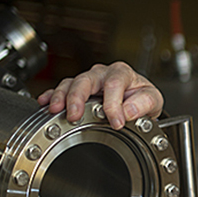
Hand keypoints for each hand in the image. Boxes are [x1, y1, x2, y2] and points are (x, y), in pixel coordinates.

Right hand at [37, 62, 163, 129]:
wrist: (138, 99)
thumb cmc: (143, 97)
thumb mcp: (153, 100)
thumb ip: (144, 104)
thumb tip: (128, 110)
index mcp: (122, 73)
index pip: (115, 84)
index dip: (114, 105)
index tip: (116, 123)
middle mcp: (102, 73)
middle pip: (85, 80)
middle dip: (77, 97)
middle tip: (74, 115)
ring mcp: (88, 80)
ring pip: (70, 83)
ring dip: (61, 97)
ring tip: (55, 110)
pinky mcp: (77, 89)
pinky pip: (61, 88)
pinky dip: (51, 95)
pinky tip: (44, 103)